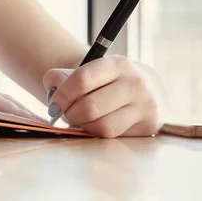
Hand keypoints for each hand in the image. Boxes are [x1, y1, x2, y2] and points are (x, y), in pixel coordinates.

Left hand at [43, 56, 163, 137]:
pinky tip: (96, 125)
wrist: (150, 90)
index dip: (61, 96)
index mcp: (117, 64)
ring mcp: (144, 105)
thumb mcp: (90, 72)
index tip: (53, 106)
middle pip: (89, 107)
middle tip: (67, 115)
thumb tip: (51, 88)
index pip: (82, 79)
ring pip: (100, 126)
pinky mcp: (148, 125)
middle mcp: (135, 82)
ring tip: (82, 120)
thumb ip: (64, 77)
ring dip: (83, 126)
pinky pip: (111, 136)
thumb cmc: (109, 83)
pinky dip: (96, 133)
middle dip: (70, 114)